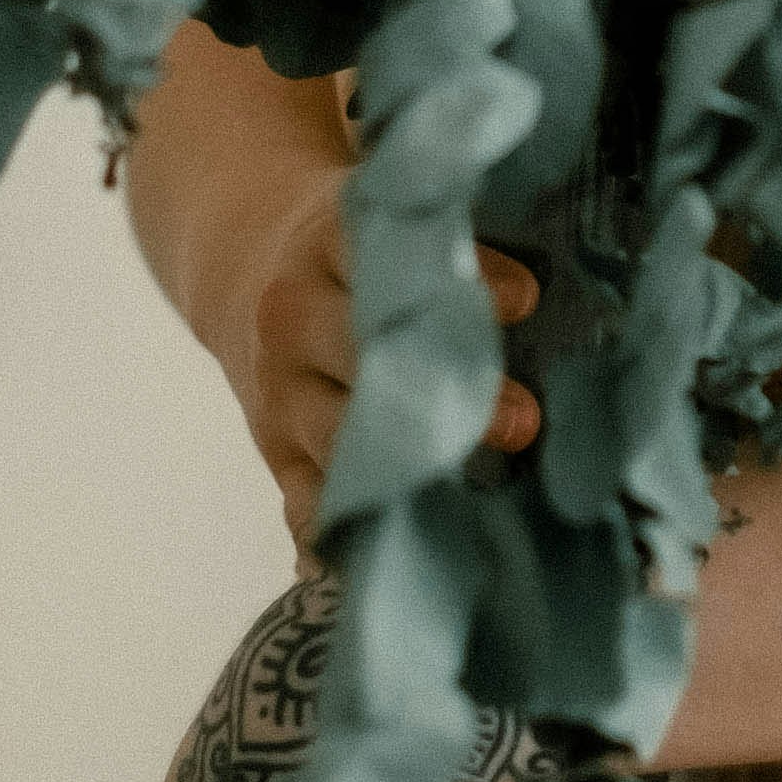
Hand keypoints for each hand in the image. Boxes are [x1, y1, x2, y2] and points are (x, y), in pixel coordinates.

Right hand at [220, 145, 542, 552]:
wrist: (241, 265)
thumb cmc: (360, 245)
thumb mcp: (387, 214)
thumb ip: (450, 232)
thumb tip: (540, 278)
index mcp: (327, 242)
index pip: (388, 255)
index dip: (460, 277)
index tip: (527, 298)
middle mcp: (293, 317)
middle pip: (362, 355)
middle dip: (441, 392)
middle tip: (525, 421)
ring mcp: (278, 391)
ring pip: (335, 436)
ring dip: (404, 470)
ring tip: (474, 495)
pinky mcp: (276, 451)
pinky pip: (300, 500)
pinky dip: (334, 535)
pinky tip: (368, 568)